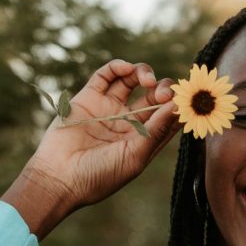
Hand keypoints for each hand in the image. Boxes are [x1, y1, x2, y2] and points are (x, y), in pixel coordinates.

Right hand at [21, 59, 180, 212]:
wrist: (60, 177)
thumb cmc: (100, 175)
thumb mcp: (135, 155)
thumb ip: (157, 130)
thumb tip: (178, 107)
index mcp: (142, 140)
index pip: (167, 117)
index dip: (177, 106)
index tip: (185, 100)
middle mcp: (127, 123)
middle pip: (152, 96)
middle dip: (162, 89)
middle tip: (163, 92)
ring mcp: (108, 109)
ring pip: (131, 81)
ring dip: (143, 73)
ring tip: (146, 80)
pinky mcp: (88, 98)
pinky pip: (106, 76)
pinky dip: (118, 67)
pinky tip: (126, 69)